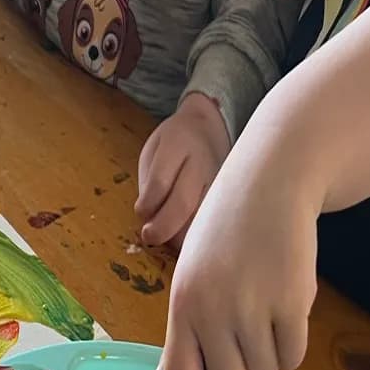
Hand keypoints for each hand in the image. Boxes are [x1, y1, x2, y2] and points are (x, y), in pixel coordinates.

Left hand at [135, 93, 231, 248]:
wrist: (210, 127)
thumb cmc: (174, 144)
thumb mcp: (154, 153)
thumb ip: (151, 183)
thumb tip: (149, 218)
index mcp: (177, 146)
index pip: (160, 181)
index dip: (148, 203)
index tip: (140, 212)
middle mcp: (201, 164)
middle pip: (183, 203)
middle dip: (163, 226)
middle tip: (150, 236)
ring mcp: (220, 181)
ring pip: (203, 217)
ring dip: (184, 236)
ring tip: (169, 241)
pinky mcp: (230, 196)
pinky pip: (215, 221)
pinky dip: (201, 235)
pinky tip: (189, 241)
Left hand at [163, 160, 318, 369]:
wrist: (266, 190)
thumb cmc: (222, 240)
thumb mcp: (191, 281)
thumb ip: (191, 331)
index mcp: (181, 309)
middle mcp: (213, 313)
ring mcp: (254, 308)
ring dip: (265, 360)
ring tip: (259, 321)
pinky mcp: (294, 303)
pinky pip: (294, 357)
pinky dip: (291, 347)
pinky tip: (282, 315)